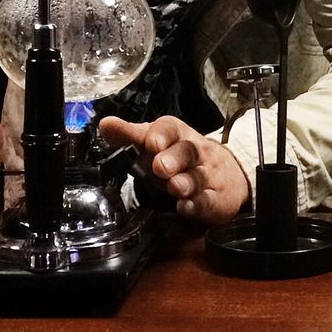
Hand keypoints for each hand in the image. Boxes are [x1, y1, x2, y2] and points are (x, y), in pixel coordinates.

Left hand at [98, 115, 249, 223]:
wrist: (226, 175)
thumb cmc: (180, 157)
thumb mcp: (156, 143)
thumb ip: (130, 136)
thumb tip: (105, 124)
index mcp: (177, 136)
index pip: (170, 129)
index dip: (162, 135)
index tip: (151, 143)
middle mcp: (194, 153)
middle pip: (187, 151)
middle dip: (173, 158)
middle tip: (159, 167)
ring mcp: (206, 176)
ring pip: (198, 177)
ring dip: (185, 182)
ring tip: (173, 187)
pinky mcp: (213, 200)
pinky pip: (207, 201)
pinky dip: (196, 204)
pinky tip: (185, 207)